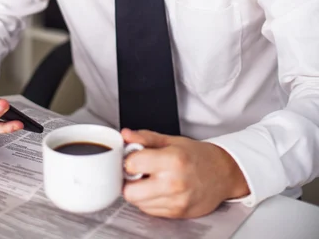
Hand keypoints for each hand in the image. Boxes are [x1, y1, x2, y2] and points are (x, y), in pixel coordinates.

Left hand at [122, 128, 248, 218]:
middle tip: (138, 172)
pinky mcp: (177, 214)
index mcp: (172, 160)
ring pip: (138, 203)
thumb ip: (145, 138)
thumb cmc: (199, 155)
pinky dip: (150, 201)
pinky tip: (160, 189)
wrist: (223, 173)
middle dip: (130, 180)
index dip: (129, 160)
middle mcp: (173, 183)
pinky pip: (150, 211)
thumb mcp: (172, 140)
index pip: (132, 165)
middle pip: (130, 191)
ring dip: (140, 192)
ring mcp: (176, 201)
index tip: (133, 157)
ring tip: (152, 179)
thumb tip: (126, 135)